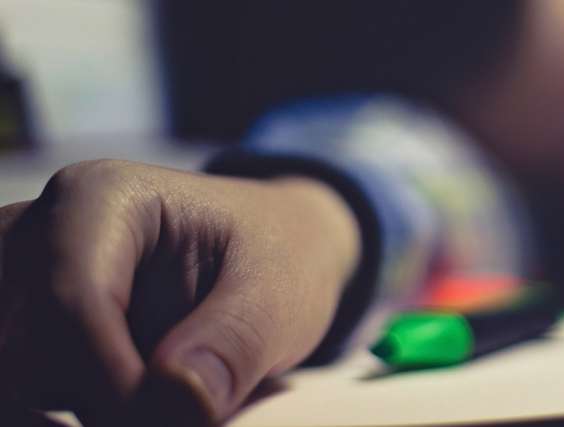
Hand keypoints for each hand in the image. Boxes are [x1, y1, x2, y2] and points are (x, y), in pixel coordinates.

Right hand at [0, 159, 360, 425]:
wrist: (269, 257)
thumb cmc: (276, 259)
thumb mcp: (281, 293)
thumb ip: (237, 340)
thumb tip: (178, 398)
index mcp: (102, 197)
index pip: (73, 300)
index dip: (117, 379)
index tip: (185, 415)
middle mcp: (37, 229)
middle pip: (27, 344)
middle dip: (103, 398)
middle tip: (190, 408)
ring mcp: (14, 277)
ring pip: (13, 375)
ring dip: (83, 407)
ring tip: (165, 397)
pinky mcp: (14, 323)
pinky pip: (13, 390)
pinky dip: (61, 414)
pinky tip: (126, 405)